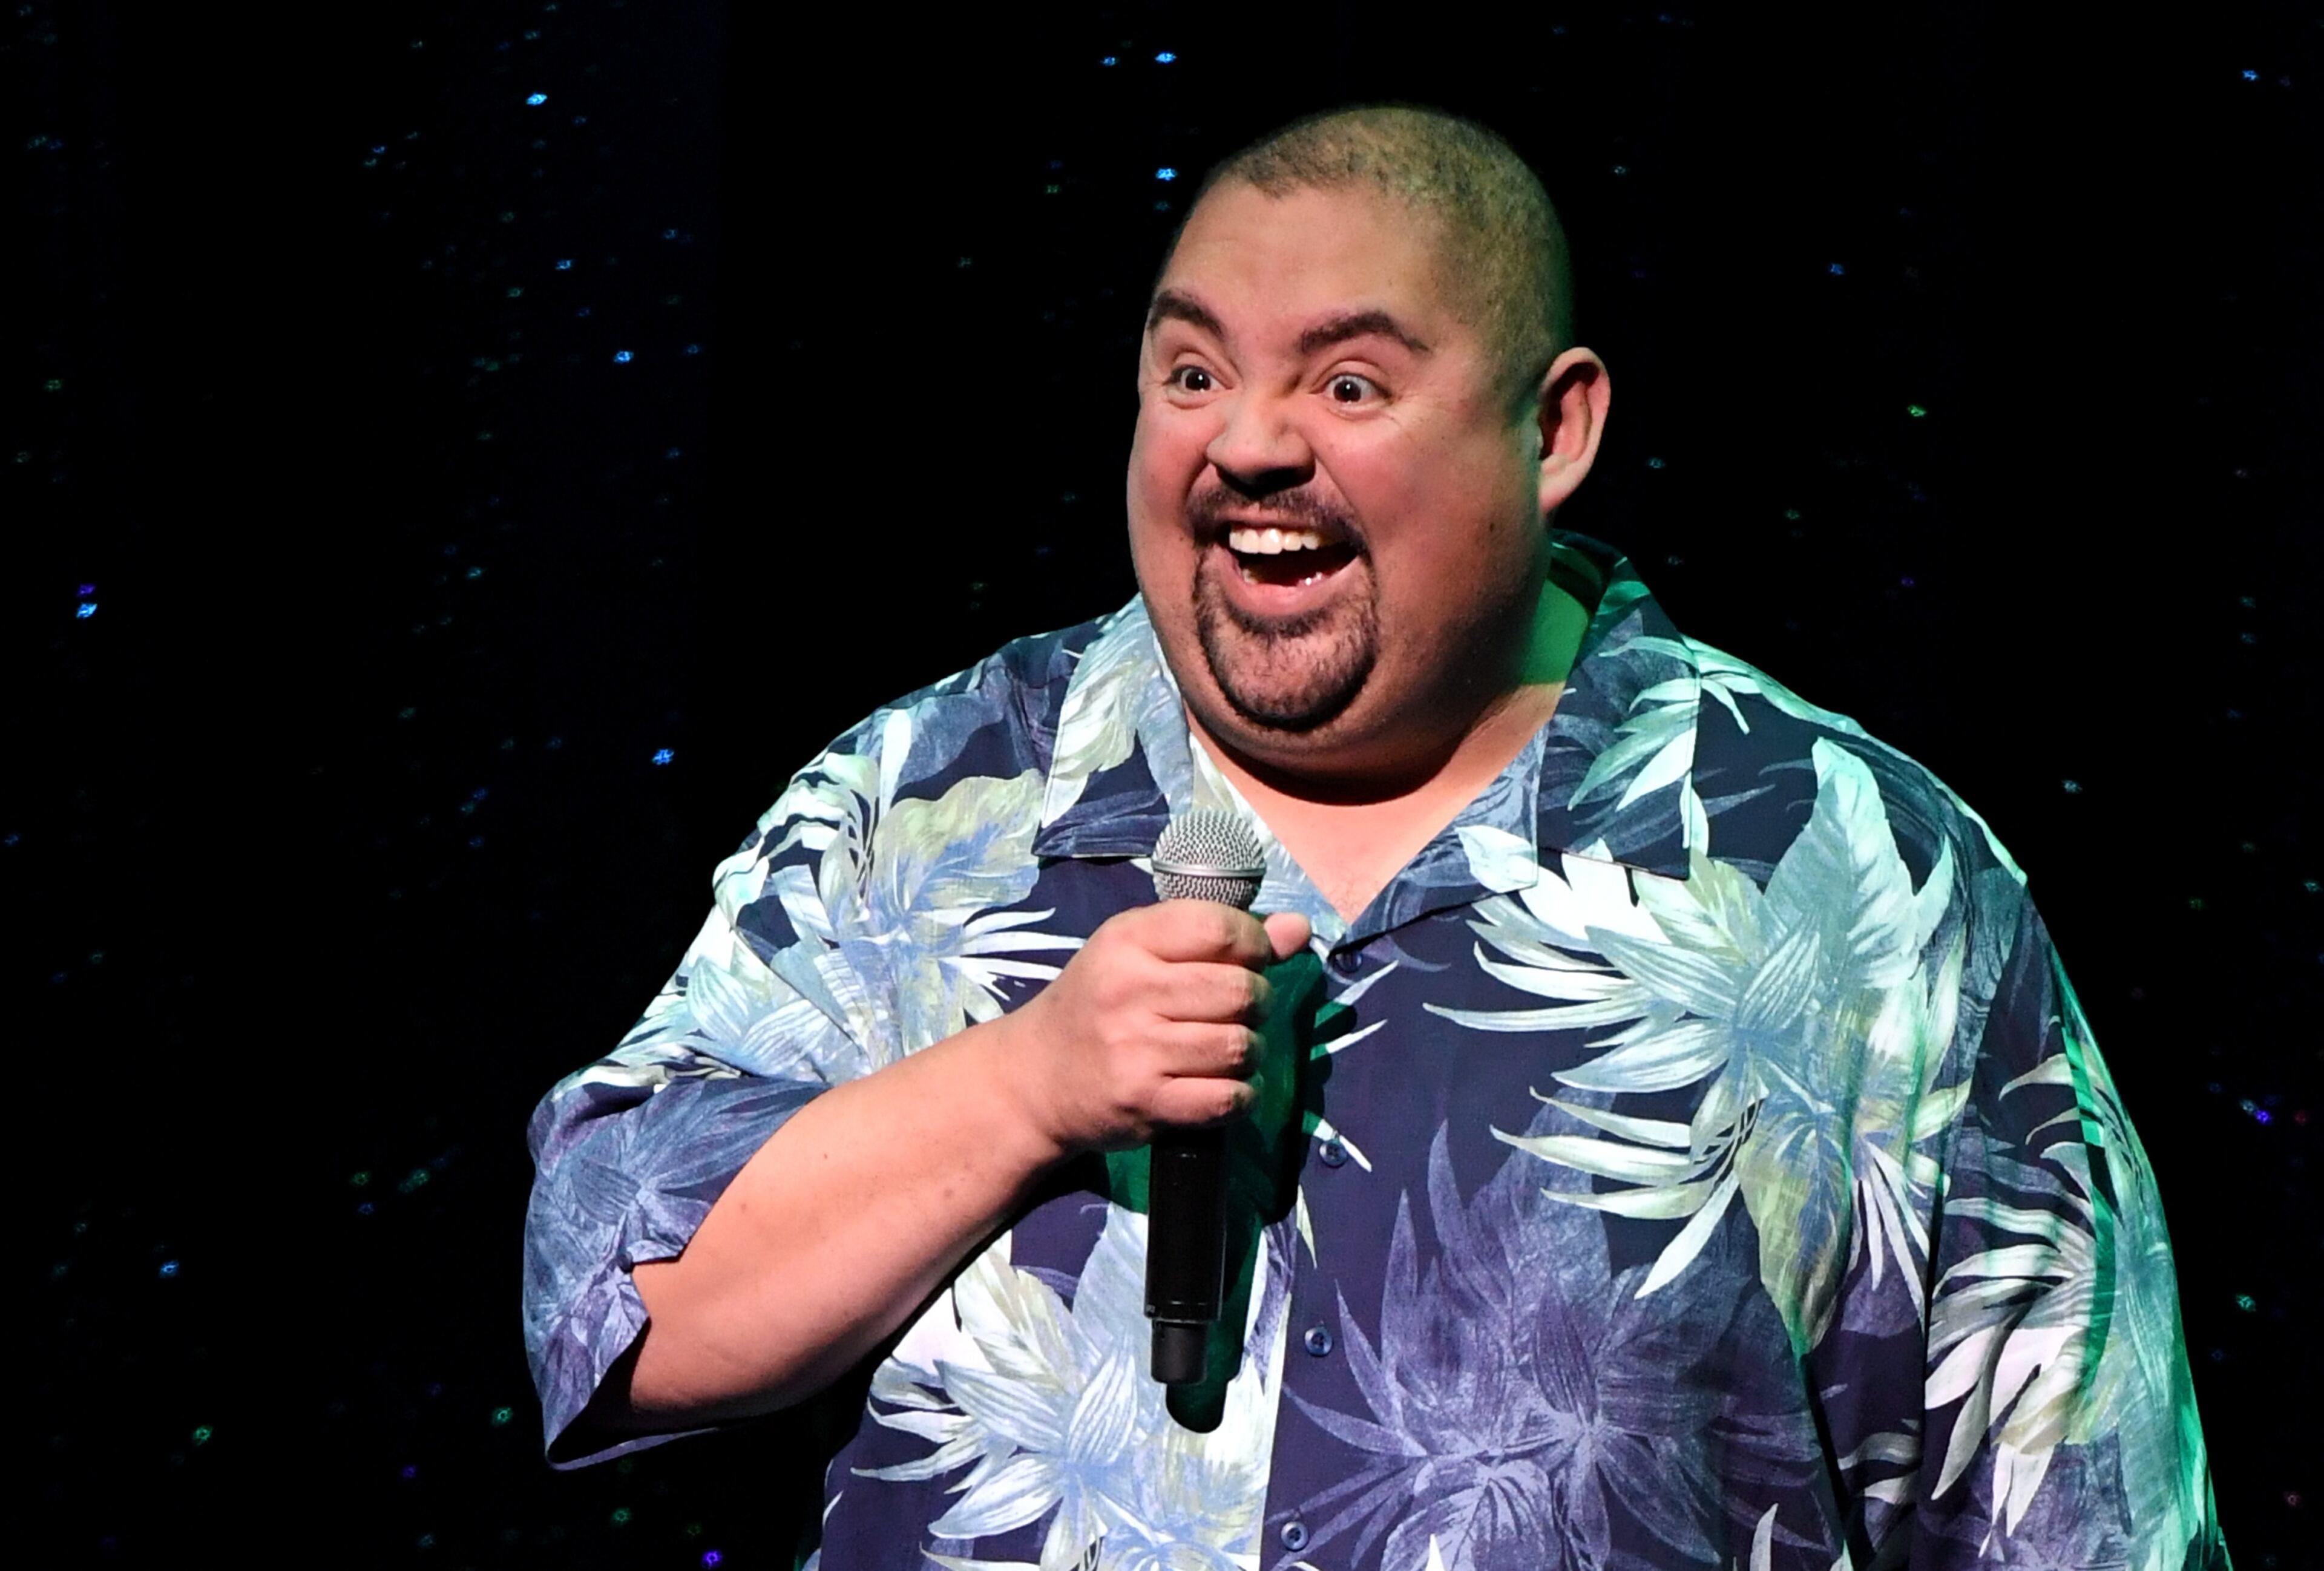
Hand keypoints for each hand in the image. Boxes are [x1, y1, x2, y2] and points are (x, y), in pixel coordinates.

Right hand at [992, 902, 1311, 1158]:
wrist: (1036, 1079)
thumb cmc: (1099, 1005)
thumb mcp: (1143, 954)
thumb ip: (1219, 937)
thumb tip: (1298, 930)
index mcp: (1127, 940)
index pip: (1220, 927)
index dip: (1254, 943)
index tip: (1249, 959)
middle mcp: (1129, 990)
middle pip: (1241, 989)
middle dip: (1256, 1001)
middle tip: (1238, 1009)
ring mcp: (1137, 1050)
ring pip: (1240, 1046)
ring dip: (1248, 1051)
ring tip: (1226, 1049)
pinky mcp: (1147, 1102)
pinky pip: (1229, 1097)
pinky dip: (1240, 1095)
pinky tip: (1221, 1086)